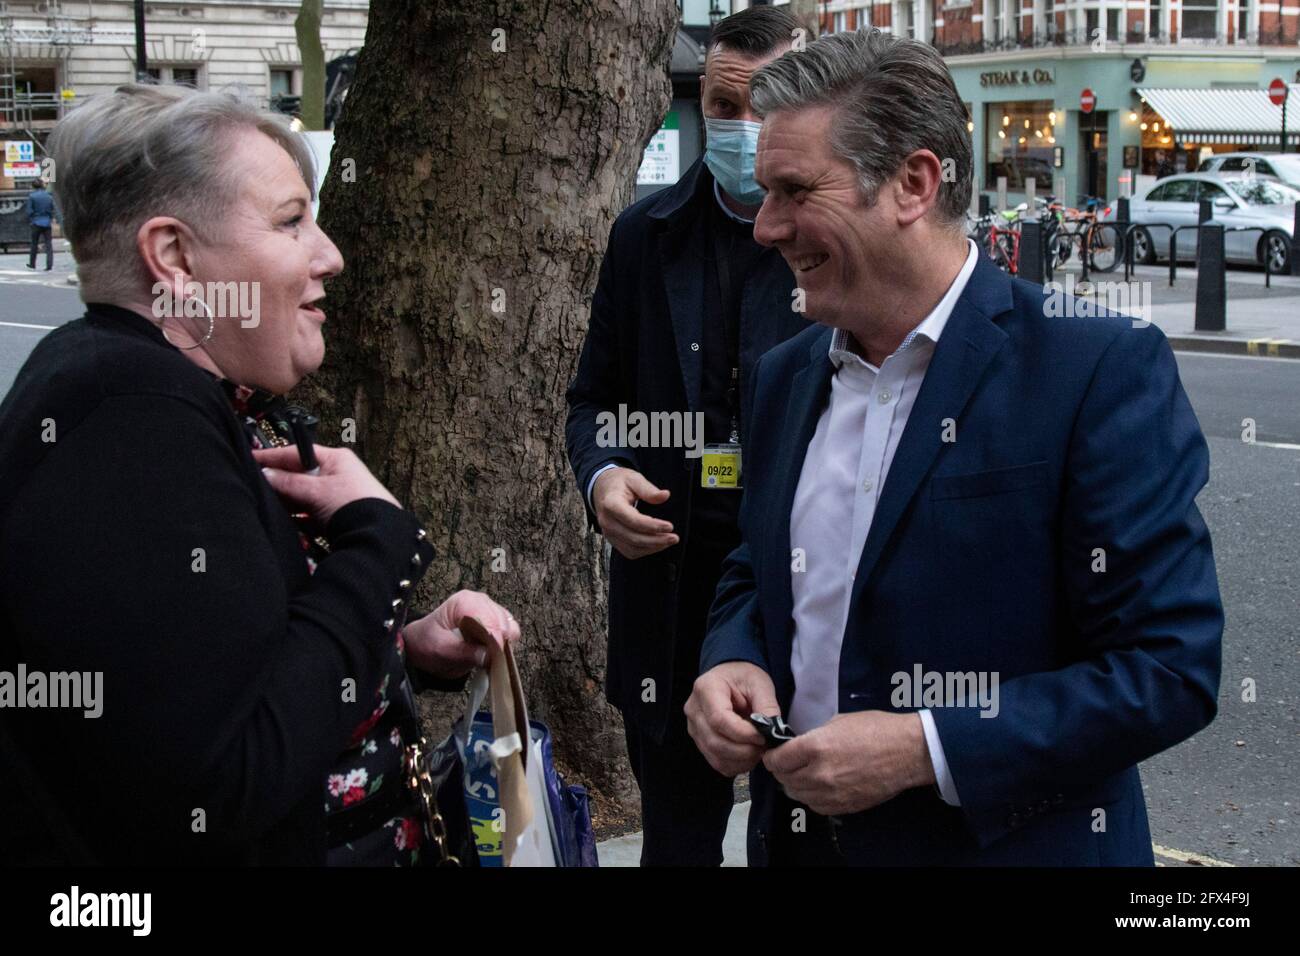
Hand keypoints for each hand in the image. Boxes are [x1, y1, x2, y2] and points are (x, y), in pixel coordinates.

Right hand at [253, 444, 398, 525]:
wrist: (378, 537)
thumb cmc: (352, 505)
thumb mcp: (316, 490)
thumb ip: (288, 482)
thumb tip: (266, 475)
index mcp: (335, 459)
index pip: (296, 453)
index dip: (272, 457)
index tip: (250, 459)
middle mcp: (337, 473)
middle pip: (298, 474)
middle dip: (278, 482)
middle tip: (256, 486)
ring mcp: (337, 495)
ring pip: (303, 495)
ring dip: (287, 501)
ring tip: (267, 505)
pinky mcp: (336, 516)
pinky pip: (310, 513)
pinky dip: (298, 517)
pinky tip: (286, 521)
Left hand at [402, 590, 521, 678]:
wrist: (422, 643)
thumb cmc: (427, 642)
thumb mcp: (440, 650)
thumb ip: (464, 652)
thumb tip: (489, 656)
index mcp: (465, 602)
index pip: (489, 618)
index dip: (494, 638)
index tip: (493, 656)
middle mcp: (480, 601)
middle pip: (503, 622)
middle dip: (499, 643)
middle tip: (488, 659)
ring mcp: (489, 609)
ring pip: (510, 626)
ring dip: (503, 644)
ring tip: (487, 656)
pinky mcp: (494, 619)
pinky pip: (509, 631)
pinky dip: (504, 644)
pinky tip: (491, 651)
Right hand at [592, 467, 677, 558]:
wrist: (602, 488)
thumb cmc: (619, 483)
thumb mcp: (634, 478)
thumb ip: (649, 489)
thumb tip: (665, 495)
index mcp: (611, 504)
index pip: (633, 520)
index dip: (652, 526)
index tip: (670, 526)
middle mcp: (607, 521)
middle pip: (633, 538)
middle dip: (656, 540)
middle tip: (675, 537)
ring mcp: (608, 533)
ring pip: (632, 548)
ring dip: (653, 547)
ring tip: (669, 541)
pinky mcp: (612, 539)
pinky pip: (629, 551)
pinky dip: (645, 551)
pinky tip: (658, 544)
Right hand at [685, 661, 779, 776]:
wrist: (730, 677)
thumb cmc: (743, 676)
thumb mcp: (759, 683)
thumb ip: (767, 706)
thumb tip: (773, 732)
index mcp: (706, 689)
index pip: (719, 719)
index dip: (743, 734)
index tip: (763, 736)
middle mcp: (694, 709)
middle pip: (715, 741)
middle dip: (744, 750)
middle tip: (765, 746)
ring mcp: (694, 727)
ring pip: (715, 756)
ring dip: (742, 760)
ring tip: (759, 750)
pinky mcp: (700, 741)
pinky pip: (717, 762)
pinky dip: (736, 764)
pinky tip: (749, 754)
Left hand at [762, 711, 934, 816]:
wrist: (907, 752)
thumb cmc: (875, 729)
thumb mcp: (837, 722)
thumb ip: (813, 737)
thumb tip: (798, 747)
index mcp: (816, 747)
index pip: (777, 760)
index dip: (772, 756)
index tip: (773, 753)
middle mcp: (819, 774)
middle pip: (784, 779)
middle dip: (781, 770)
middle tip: (787, 763)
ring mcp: (832, 794)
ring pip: (797, 795)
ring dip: (795, 784)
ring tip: (802, 774)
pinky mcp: (844, 806)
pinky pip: (815, 806)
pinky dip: (811, 797)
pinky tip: (818, 786)